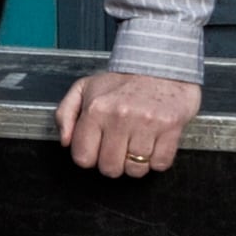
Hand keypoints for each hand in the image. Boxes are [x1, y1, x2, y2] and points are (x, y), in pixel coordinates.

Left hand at [57, 70, 198, 178]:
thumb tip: (65, 142)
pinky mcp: (171, 128)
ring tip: (137, 144)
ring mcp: (146, 123)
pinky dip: (157, 160)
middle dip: (113, 163)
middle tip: (119, 148)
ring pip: (136, 170)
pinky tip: (153, 144)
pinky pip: (161, 164)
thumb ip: (66, 114)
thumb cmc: (123, 82)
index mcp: (95, 109)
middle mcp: (119, 117)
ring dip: (136, 163)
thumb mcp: (85, 88)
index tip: (97, 149)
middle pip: (110, 168)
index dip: (89, 158)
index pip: (83, 157)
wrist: (161, 65)